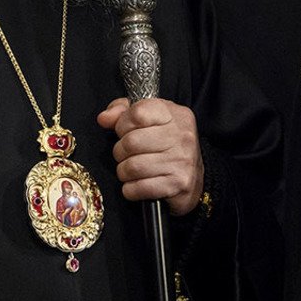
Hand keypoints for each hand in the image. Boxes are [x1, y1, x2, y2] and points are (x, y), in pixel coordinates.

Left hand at [97, 97, 203, 215]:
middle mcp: (181, 135)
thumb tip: (104, 118)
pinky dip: (131, 189)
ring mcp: (181, 160)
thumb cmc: (167, 145)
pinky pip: (139, 188)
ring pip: (132, 167)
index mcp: (174, 114)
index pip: (137, 113)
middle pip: (131, 142)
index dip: (123, 124)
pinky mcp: (178, 184)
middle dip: (120, 151)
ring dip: (124, 172)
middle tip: (126, 155)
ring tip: (131, 170)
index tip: (125, 131)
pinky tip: (137, 184)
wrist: (196, 178)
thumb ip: (124, 112)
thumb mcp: (150, 119)